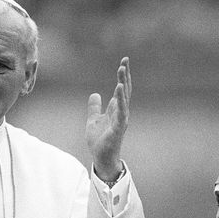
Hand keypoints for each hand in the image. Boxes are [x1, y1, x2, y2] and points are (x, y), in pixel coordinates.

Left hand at [86, 57, 131, 180]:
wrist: (101, 158)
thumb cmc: (100, 141)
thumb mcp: (93, 120)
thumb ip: (94, 107)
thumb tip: (95, 94)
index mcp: (116, 109)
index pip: (121, 89)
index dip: (122, 76)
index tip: (124, 62)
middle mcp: (121, 112)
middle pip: (125, 90)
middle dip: (125, 75)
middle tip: (125, 60)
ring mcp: (121, 120)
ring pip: (124, 98)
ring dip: (123, 83)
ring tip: (121, 69)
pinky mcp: (118, 128)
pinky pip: (121, 111)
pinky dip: (121, 100)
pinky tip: (120, 88)